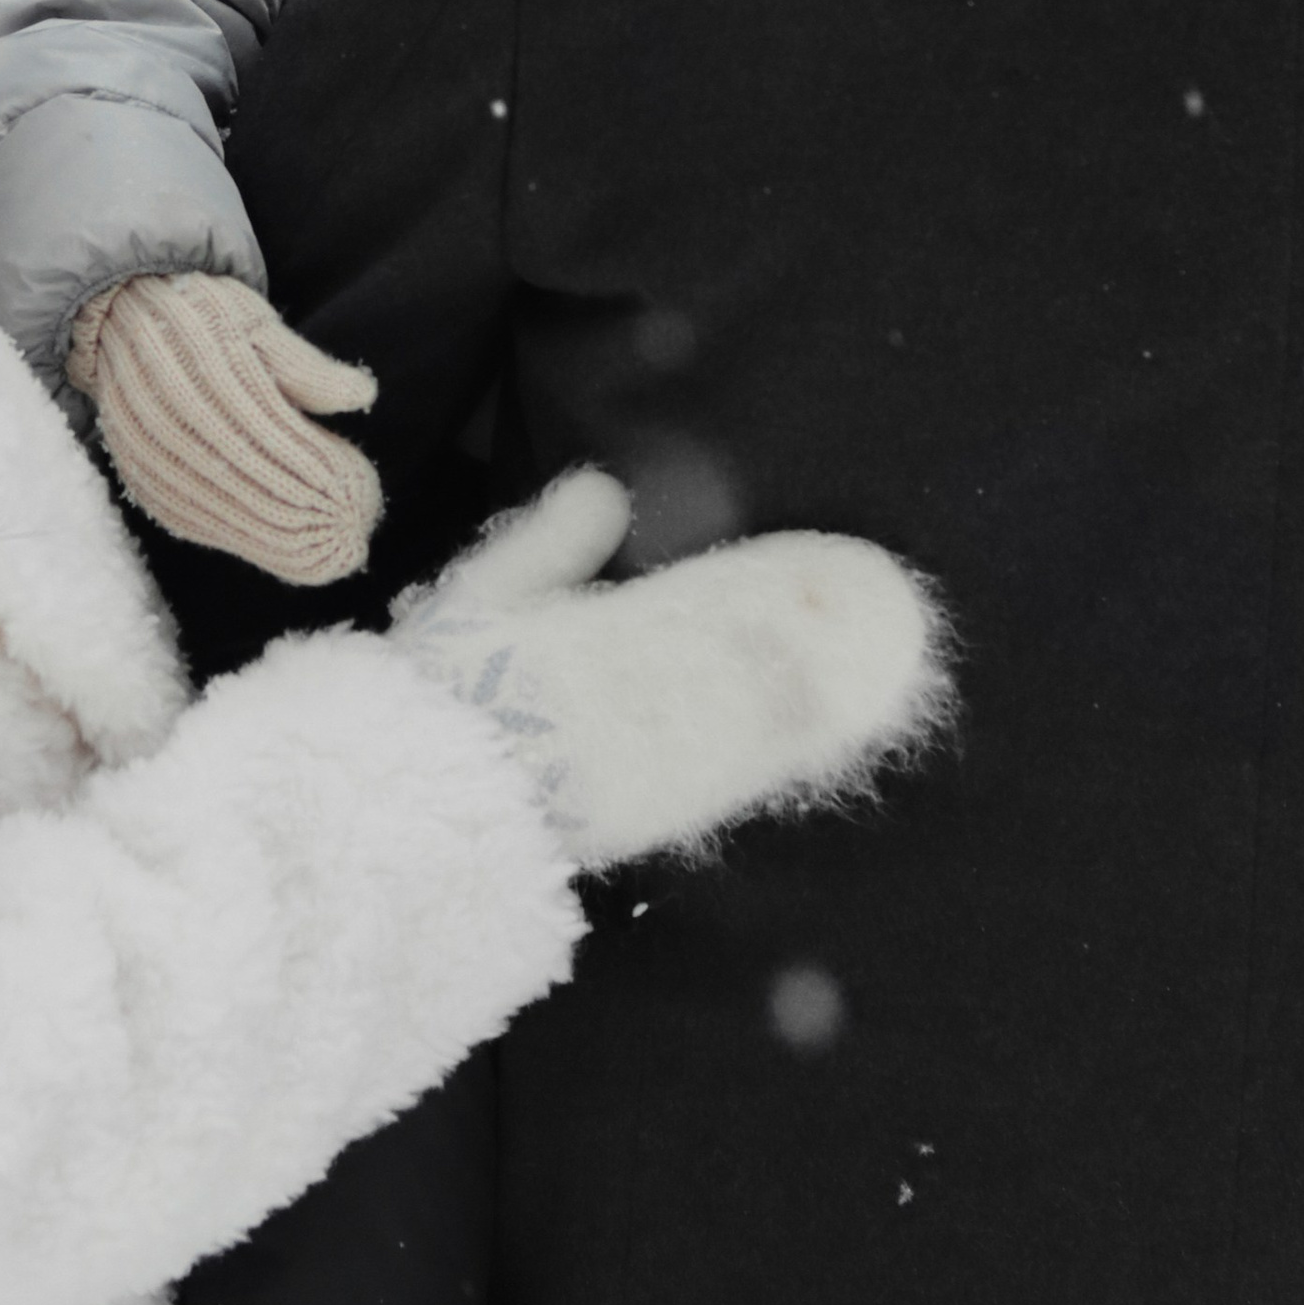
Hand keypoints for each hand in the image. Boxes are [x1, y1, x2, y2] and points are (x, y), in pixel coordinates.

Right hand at [68, 273, 383, 584]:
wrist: (123, 319)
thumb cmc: (203, 317)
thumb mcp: (257, 324)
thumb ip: (306, 366)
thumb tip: (363, 395)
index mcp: (213, 377)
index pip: (282, 441)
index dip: (326, 474)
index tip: (363, 495)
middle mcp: (178, 425)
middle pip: (256, 491)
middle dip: (311, 518)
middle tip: (354, 536)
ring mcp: (154, 461)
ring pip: (227, 519)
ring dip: (280, 540)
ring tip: (326, 550)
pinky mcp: (142, 482)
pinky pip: (195, 524)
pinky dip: (240, 536)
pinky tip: (275, 543)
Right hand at [391, 469, 949, 870]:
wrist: (411, 818)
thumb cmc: (436, 699)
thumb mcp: (474, 602)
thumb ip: (546, 544)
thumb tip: (606, 487)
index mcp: (594, 637)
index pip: (705, 600)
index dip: (776, 579)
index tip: (833, 558)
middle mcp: (634, 699)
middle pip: (747, 656)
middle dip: (821, 627)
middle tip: (892, 600)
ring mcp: (651, 764)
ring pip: (756, 718)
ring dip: (826, 686)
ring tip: (889, 654)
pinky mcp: (656, 817)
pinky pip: (736, 775)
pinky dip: (791, 745)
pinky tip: (838, 728)